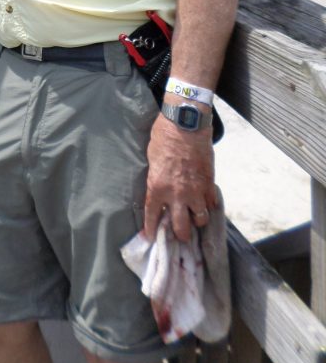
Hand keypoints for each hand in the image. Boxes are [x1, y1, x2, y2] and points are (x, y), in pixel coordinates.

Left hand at [144, 113, 216, 242]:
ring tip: (194, 218)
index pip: (153, 216)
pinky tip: (206, 204)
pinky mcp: (209, 184)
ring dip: (197, 220)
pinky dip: (209, 205)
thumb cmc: (164, 136)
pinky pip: (211, 204)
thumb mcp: (152, 158)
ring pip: (200, 219)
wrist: (186, 125)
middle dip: (180, 234)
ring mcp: (195, 191)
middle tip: (179, 234)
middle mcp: (177, 195)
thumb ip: (157, 177)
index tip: (151, 237)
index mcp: (157, 187)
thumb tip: (160, 187)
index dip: (151, 229)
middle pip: (180, 227)